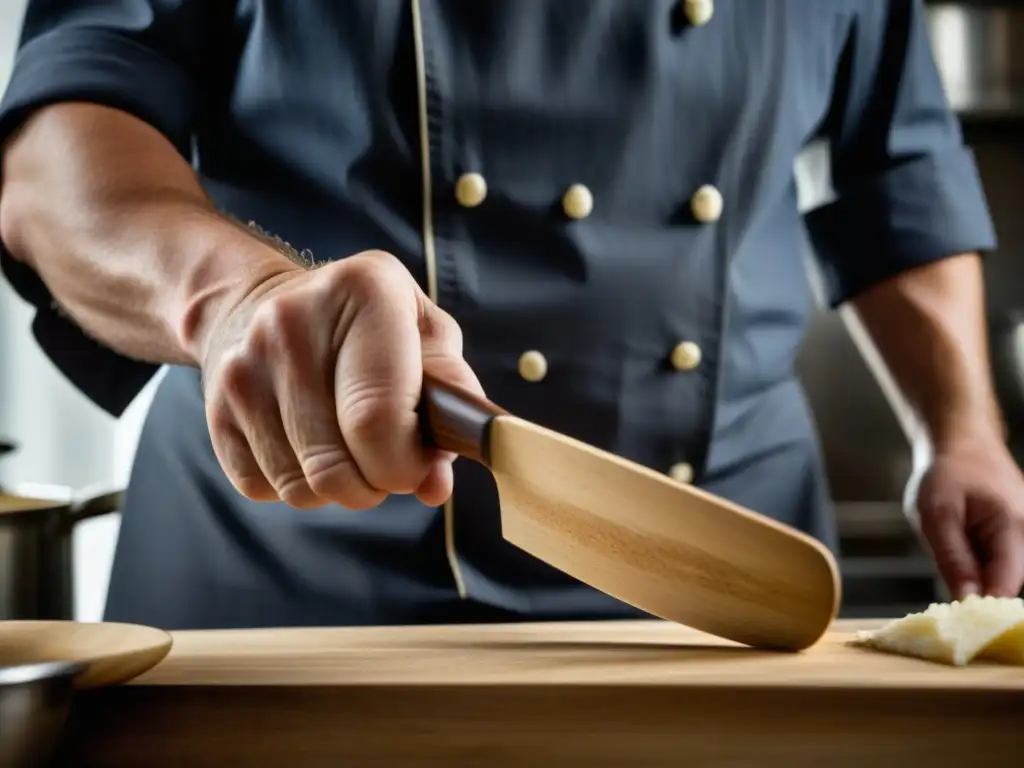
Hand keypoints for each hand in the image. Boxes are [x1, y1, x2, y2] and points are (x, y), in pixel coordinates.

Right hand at [198, 249, 482, 509]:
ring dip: (337, 488)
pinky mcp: (215, 408)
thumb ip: (450, 402)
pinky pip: (264, 488)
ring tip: (349, 448)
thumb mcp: (425, 335)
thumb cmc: (368, 328)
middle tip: (387, 464)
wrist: (260, 302)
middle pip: (335, 465)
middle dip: (375, 485)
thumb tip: (435, 484)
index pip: (378, 417)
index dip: (405, 465)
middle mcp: (292, 324)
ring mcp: (243, 367)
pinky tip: (307, 444)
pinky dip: (297, 485)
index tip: (417, 466)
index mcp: (365, 292)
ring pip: (301, 488)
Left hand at [915, 438, 1023, 598]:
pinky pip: (1001, 561)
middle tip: (947, 571)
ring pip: (1002, 573)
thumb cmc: (946, 474)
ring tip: (954, 543)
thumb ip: (953, 559)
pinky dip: (979, 561)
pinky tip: (962, 543)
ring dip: (976, 571)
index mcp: (1015, 528)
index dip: (981, 603)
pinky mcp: (1018, 536)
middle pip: (1006, 582)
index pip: (1006, 585)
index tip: (955, 615)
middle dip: (976, 586)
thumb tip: (967, 600)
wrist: (961, 442)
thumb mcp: (936, 515)